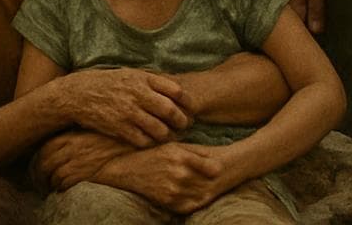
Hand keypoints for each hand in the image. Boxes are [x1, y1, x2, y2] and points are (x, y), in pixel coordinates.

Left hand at [36, 130, 133, 190]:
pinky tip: (63, 189)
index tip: (38, 166)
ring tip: (51, 187)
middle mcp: (71, 147)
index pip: (44, 148)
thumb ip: (71, 136)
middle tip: (40, 181)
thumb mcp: (87, 129)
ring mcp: (78, 160)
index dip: (38, 160)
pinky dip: (61, 188)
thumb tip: (55, 145)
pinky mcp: (86, 173)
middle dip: (39, 175)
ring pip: (54, 175)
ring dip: (50, 184)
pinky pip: (66, 183)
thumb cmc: (108, 136)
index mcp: (69, 135)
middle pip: (45, 163)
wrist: (127, 145)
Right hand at [57, 68, 191, 146]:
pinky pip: (144, 141)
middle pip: (171, 112)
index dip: (187, 102)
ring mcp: (129, 113)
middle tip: (184, 125)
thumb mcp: (129, 74)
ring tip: (170, 136)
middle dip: (182, 121)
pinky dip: (151, 143)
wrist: (78, 95)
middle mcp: (138, 95)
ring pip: (160, 130)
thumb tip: (176, 90)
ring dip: (168, 135)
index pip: (176, 91)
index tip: (190, 108)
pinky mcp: (120, 128)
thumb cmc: (106, 84)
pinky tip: (152, 141)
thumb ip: (151, 81)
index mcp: (142, 79)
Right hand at [102, 144, 229, 213]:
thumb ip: (193, 152)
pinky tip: (199, 197)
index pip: (212, 168)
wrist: (127, 168)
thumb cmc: (152, 153)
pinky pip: (190, 205)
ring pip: (202, 196)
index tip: (222, 170)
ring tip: (214, 189)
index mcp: (180, 156)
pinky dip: (197, 202)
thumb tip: (217, 161)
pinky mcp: (168, 202)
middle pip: (209, 183)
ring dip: (209, 193)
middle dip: (217, 182)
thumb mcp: (172, 146)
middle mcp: (178, 174)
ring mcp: (173, 190)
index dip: (219, 170)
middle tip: (225, 180)